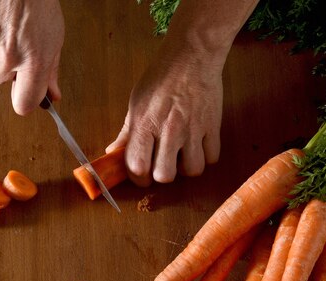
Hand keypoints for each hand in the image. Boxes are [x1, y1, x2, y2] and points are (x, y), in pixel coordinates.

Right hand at [0, 0, 63, 114]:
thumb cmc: (39, 4)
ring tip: (9, 26)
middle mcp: (10, 56)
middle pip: (0, 80)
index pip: (24, 104)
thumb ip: (51, 71)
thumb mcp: (54, 40)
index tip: (25, 96)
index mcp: (34, 62)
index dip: (24, 102)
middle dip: (7, 67)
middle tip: (18, 44)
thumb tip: (53, 95)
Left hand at [107, 53, 222, 185]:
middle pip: (165, 175)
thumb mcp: (137, 101)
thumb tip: (113, 151)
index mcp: (144, 123)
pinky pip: (212, 157)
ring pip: (192, 171)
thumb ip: (127, 131)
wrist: (192, 56)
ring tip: (183, 156)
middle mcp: (168, 130)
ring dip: (186, 168)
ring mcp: (192, 129)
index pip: (137, 166)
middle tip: (163, 165)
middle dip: (162, 175)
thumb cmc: (161, 77)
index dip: (138, 178)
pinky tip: (199, 147)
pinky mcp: (212, 126)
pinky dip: (206, 157)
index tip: (142, 175)